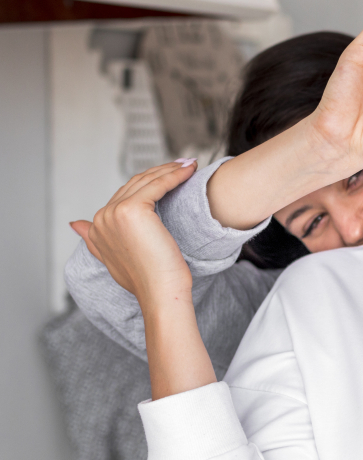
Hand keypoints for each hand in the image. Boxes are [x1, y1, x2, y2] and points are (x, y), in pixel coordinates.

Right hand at [71, 161, 196, 309]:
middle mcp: (102, 217)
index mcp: (97, 226)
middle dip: (160, 172)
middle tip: (184, 165)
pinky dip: (175, 175)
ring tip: (189, 165)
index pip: (125, 194)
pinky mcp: (132, 210)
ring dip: (170, 169)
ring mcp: (115, 212)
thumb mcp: (114, 258)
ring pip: (146, 181)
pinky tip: (189, 171)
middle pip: (135, 184)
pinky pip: (158, 184)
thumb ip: (94, 240)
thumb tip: (75, 224)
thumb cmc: (149, 281)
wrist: (160, 294)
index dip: (149, 182)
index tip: (170, 175)